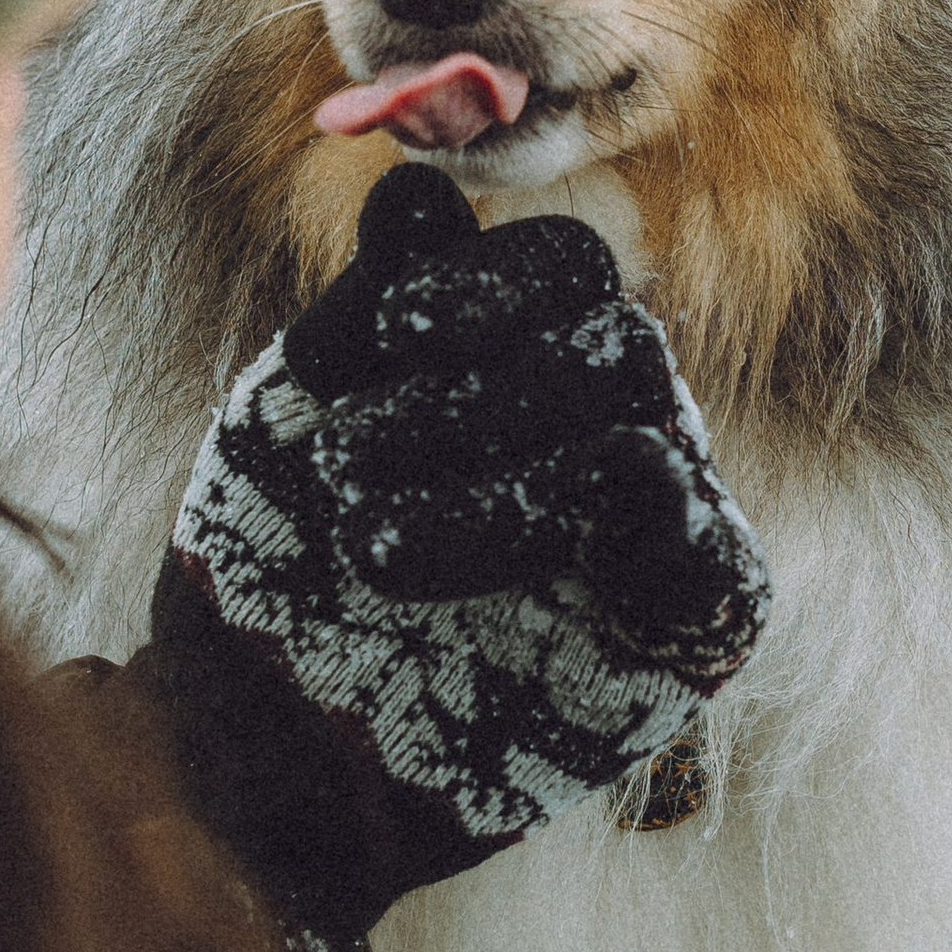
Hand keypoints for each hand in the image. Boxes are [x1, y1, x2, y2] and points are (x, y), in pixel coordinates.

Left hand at [162, 162, 767, 885]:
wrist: (244, 767)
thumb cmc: (263, 585)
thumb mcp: (290, 428)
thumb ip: (362, 311)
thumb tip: (417, 184)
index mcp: (518, 372)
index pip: (566, 270)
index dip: (489, 282)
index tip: (386, 333)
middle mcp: (600, 435)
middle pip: (616, 340)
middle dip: (475, 394)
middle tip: (349, 465)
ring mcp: (645, 540)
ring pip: (642, 439)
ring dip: (501, 483)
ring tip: (373, 549)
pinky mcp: (675, 643)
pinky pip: (707, 556)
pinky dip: (620, 540)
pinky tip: (502, 590)